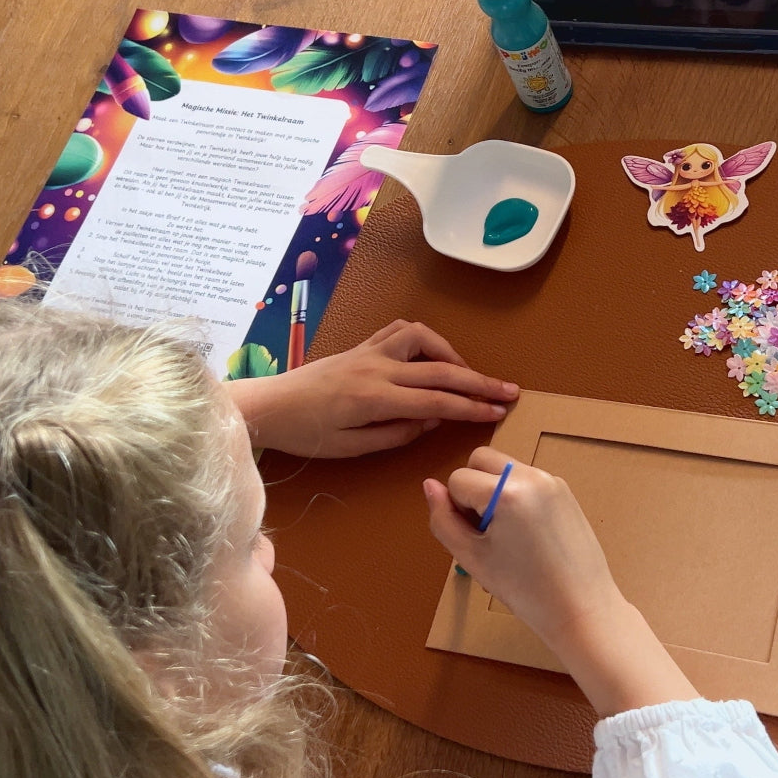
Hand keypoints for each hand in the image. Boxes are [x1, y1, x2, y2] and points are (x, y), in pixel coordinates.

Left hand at [227, 320, 519, 457]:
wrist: (269, 405)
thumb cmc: (306, 434)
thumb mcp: (350, 447)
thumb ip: (395, 434)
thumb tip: (433, 419)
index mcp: (375, 398)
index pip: (437, 400)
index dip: (472, 407)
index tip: (498, 412)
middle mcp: (377, 367)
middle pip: (440, 369)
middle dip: (478, 381)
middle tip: (508, 391)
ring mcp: (370, 351)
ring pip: (423, 338)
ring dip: (450, 354)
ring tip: (465, 373)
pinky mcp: (362, 345)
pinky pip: (400, 331)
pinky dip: (424, 339)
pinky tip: (431, 354)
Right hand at [424, 447, 615, 641]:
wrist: (581, 608)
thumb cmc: (525, 589)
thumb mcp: (472, 558)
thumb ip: (443, 519)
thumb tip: (429, 486)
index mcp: (507, 491)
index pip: (458, 479)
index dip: (458, 509)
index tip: (477, 538)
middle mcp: (531, 475)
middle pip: (480, 459)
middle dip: (473, 488)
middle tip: (486, 529)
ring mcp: (551, 479)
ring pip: (503, 467)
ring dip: (494, 490)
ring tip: (508, 534)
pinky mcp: (564, 489)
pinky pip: (525, 478)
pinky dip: (516, 495)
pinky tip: (527, 534)